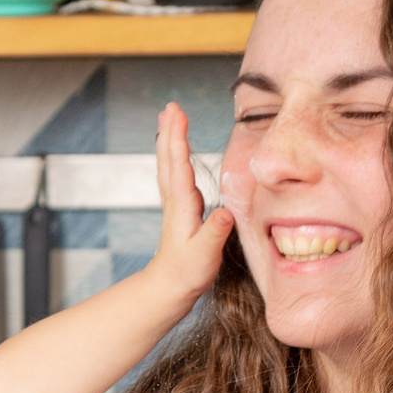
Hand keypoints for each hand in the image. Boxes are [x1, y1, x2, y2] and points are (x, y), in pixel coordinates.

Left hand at [139, 101, 233, 304]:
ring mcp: (175, 203)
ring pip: (170, 163)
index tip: (177, 114)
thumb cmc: (187, 272)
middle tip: (170, 105)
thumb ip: (215, 232)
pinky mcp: (179, 209)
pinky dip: (174, 157)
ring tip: (168, 118)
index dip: (178, 137)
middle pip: (170, 157)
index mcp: (182, 205)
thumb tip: (224, 213)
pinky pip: (174, 174)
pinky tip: (176, 153)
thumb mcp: (205, 254)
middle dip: (171, 129)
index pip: (179, 163)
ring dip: (169, 139)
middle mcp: (176, 199)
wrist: (169, 287)